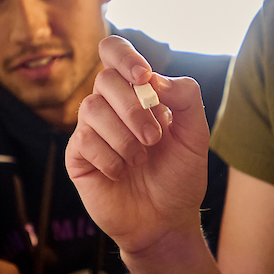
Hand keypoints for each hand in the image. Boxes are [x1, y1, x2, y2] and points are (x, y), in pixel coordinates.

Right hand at [65, 36, 209, 255]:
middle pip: (104, 79)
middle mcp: (110, 106)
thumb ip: (186, 99)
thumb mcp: (195, 136)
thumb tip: (155, 78)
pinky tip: (121, 172)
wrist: (166, 221)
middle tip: (154, 138)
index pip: (114, 52)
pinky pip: (83, 141)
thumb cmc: (179, 177)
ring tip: (140, 159)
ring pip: (91, 108)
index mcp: (137, 93)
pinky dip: (109, 157)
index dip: (124, 55)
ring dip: (122, 135)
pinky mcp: (78, 156)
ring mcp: (91, 130)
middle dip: (132, 108)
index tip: (143, 76)